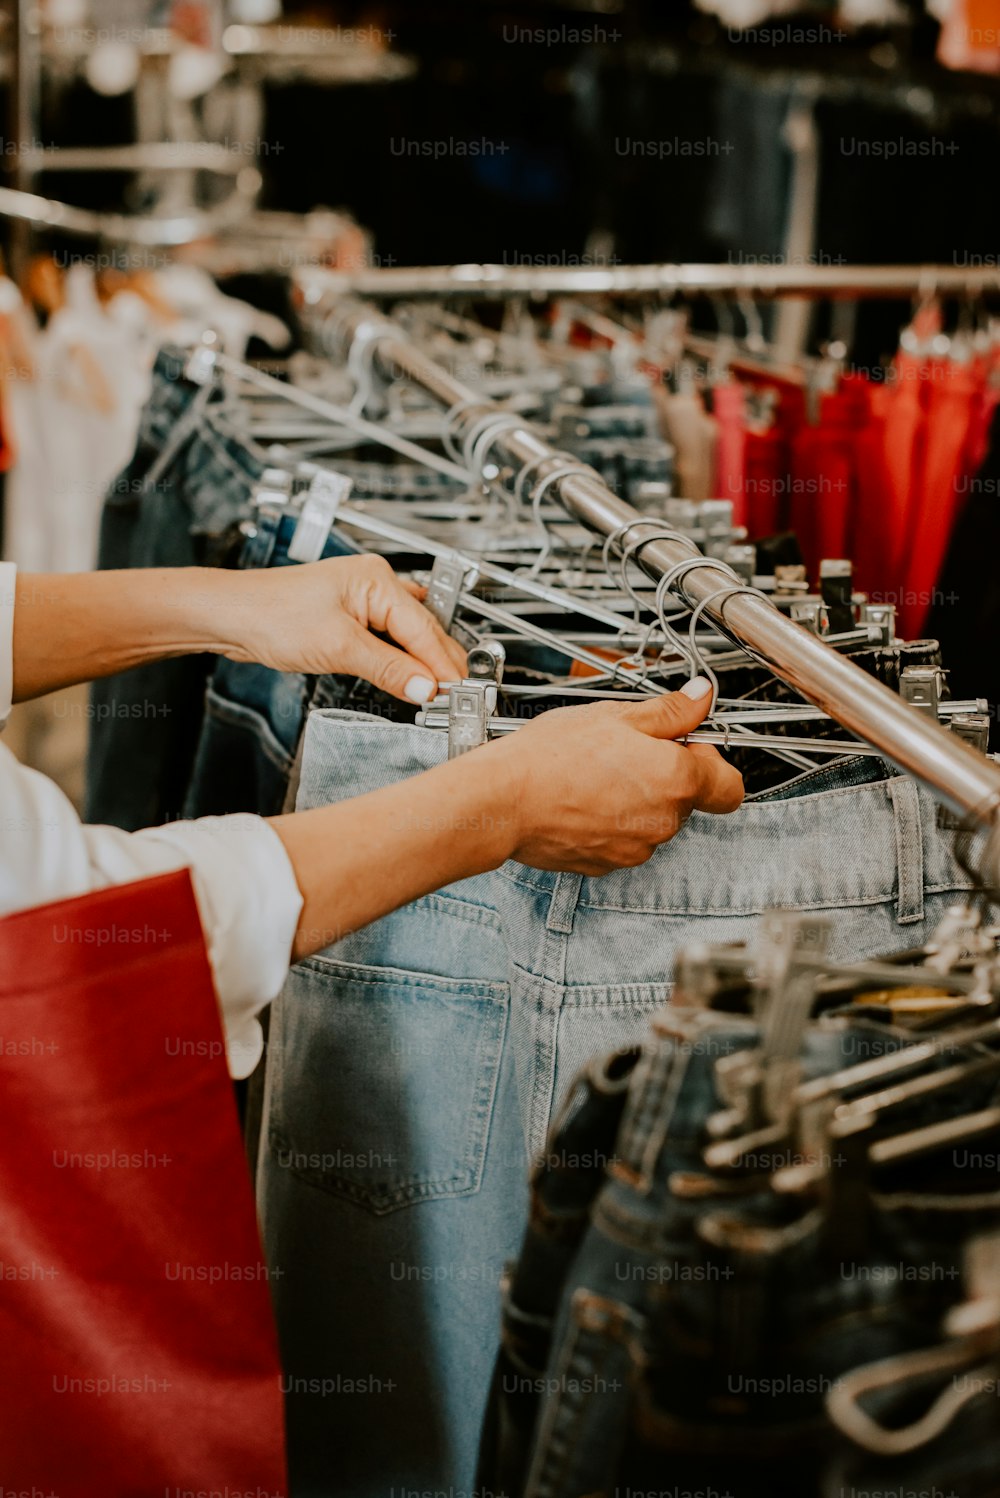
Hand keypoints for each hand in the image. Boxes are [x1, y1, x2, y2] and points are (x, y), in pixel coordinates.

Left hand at [219, 554, 467, 701]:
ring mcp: (361, 600)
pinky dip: (401, 658)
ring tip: (442, 689)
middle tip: (459, 695)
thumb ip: (387, 669)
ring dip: (422, 662)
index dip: (442, 664)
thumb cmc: (271, 614)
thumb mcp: (338, 647)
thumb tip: (424, 687)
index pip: (424, 629)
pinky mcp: (348, 617)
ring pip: (406, 635)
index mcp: (377, 580)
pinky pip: (387, 639)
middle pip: (421, 629)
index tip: (457, 692)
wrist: (229, 616)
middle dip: (439, 663)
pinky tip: (411, 673)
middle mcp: (374, 585)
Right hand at [489, 677, 743, 875]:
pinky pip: (623, 841)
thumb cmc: (551, 756)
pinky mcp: (607, 865)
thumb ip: (669, 712)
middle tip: (623, 753)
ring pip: (653, 822)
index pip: (730, 786)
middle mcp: (664, 821)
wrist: (502, 801)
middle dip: (664, 777)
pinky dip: (609, 823)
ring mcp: (635, 849)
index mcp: (676, 779)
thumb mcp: (614, 716)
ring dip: (635, 801)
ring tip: (594, 776)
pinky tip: (580, 800)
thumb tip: (701, 697)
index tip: (684, 746)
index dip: (710, 762)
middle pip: (686, 801)